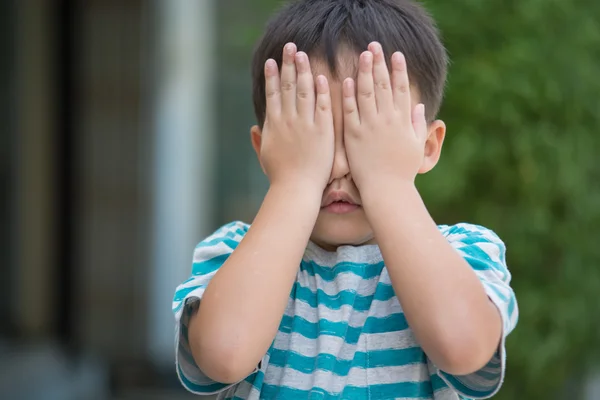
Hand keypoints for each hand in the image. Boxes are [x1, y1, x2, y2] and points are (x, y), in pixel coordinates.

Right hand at [259, 43, 334, 192]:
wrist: (296, 188)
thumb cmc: (280, 176)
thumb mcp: (265, 156)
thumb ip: (259, 139)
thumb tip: (252, 128)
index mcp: (273, 124)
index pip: (272, 94)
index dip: (271, 76)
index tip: (271, 61)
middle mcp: (288, 120)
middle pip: (287, 86)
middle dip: (288, 65)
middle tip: (289, 47)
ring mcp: (305, 124)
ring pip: (304, 91)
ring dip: (303, 71)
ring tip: (303, 55)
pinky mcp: (322, 131)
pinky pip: (322, 106)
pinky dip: (320, 90)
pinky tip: (320, 76)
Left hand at [342, 41, 427, 190]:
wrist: (387, 190)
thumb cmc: (403, 171)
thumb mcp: (416, 146)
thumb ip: (418, 125)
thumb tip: (420, 107)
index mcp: (403, 121)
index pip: (402, 89)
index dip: (399, 70)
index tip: (396, 54)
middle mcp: (387, 120)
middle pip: (382, 85)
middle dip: (379, 64)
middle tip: (375, 45)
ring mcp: (370, 126)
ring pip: (366, 93)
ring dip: (364, 72)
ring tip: (363, 55)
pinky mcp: (354, 135)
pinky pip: (350, 111)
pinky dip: (349, 95)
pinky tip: (347, 80)